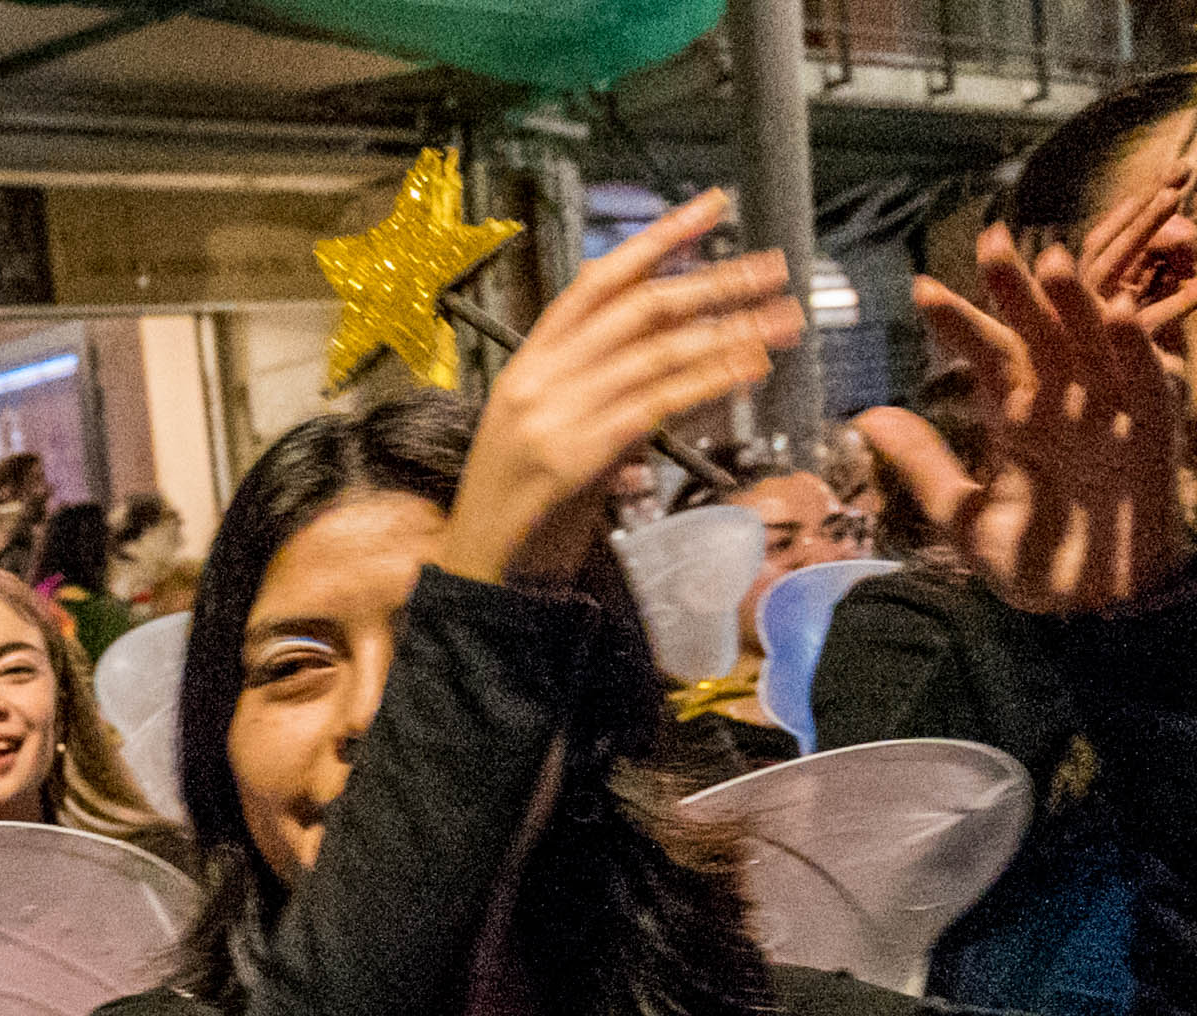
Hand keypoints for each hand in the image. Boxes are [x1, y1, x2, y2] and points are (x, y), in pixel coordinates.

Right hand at [437, 194, 799, 589]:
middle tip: (773, 268)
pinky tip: (749, 367)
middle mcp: (537, 377)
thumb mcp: (559, 427)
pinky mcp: (572, 455)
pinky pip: (654, 404)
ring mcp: (552, 415)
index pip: (597, 282)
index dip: (658, 239)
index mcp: (528, 361)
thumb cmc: (521, 500)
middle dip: (713, 282)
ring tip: (783, 320)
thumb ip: (608, 390)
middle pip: (637, 307)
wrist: (476, 565)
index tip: (713, 207)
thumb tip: (679, 358)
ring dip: (729, 331)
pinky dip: (708, 381)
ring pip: (655, 353)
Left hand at [871, 183, 1192, 614]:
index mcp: (1019, 419)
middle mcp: (1064, 404)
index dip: (958, 324)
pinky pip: (1146, 382)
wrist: (1091, 606)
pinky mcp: (1152, 431)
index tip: (921, 291)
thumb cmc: (1033, 559)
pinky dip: (1134, 349)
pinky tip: (1116, 315)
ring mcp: (1109, 413)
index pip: (986, 358)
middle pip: (1040, 334)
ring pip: (1093, 345)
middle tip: (991, 240)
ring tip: (1051, 260)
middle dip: (1017, 290)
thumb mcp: (963, 515)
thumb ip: (923, 465)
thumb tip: (869, 416)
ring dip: (1076, 304)